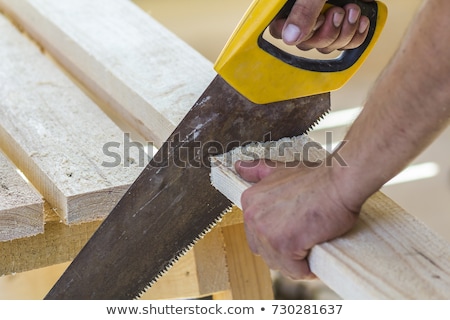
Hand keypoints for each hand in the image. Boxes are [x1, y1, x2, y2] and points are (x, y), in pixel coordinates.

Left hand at [235, 159, 359, 278]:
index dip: (276, 238)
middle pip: (265, 252)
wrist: (339, 181)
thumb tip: (239, 166)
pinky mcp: (284, 245)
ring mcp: (266, 232)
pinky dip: (308, 269)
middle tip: (305, 241)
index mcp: (250, 201)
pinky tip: (317, 255)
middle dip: (284, 253)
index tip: (294, 234)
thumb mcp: (281, 170)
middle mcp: (252, 217)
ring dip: (297, 263)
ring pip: (279, 264)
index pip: (256, 235)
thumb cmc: (316, 177)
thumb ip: (259, 171)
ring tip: (312, 247)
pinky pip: (295, 270)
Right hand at [270, 0, 373, 52]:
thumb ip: (304, 10)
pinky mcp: (342, 23)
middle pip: (307, 44)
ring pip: (327, 46)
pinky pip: (345, 43)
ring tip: (352, 9)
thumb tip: (290, 37)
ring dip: (345, 33)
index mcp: (289, 3)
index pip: (280, 31)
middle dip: (329, 32)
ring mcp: (323, 19)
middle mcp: (302, 13)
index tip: (317, 19)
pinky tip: (361, 19)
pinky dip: (356, 34)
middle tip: (339, 10)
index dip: (300, 33)